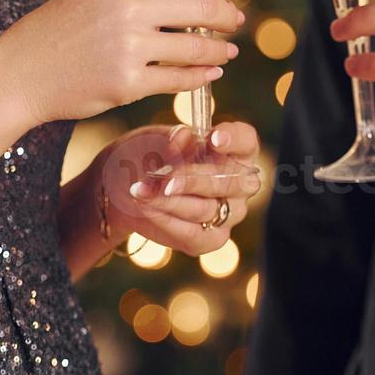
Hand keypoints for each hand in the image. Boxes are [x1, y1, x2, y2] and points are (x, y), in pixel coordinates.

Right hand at [0, 0, 255, 125]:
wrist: (19, 74)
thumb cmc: (56, 32)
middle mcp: (128, 8)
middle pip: (201, 8)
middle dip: (227, 15)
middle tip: (237, 20)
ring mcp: (129, 47)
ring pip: (196, 48)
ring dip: (219, 50)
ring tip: (226, 51)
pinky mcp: (128, 83)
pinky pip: (179, 79)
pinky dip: (200, 76)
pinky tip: (210, 73)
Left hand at [96, 122, 261, 255]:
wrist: (128, 185)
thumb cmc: (151, 154)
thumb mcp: (156, 139)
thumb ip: (172, 138)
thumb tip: (184, 136)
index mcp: (235, 150)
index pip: (246, 141)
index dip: (234, 139)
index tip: (212, 138)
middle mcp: (240, 183)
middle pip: (232, 181)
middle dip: (195, 179)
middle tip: (164, 178)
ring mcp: (230, 213)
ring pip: (207, 209)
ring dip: (170, 201)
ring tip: (141, 191)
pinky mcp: (211, 238)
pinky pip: (194, 234)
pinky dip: (166, 220)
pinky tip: (145, 207)